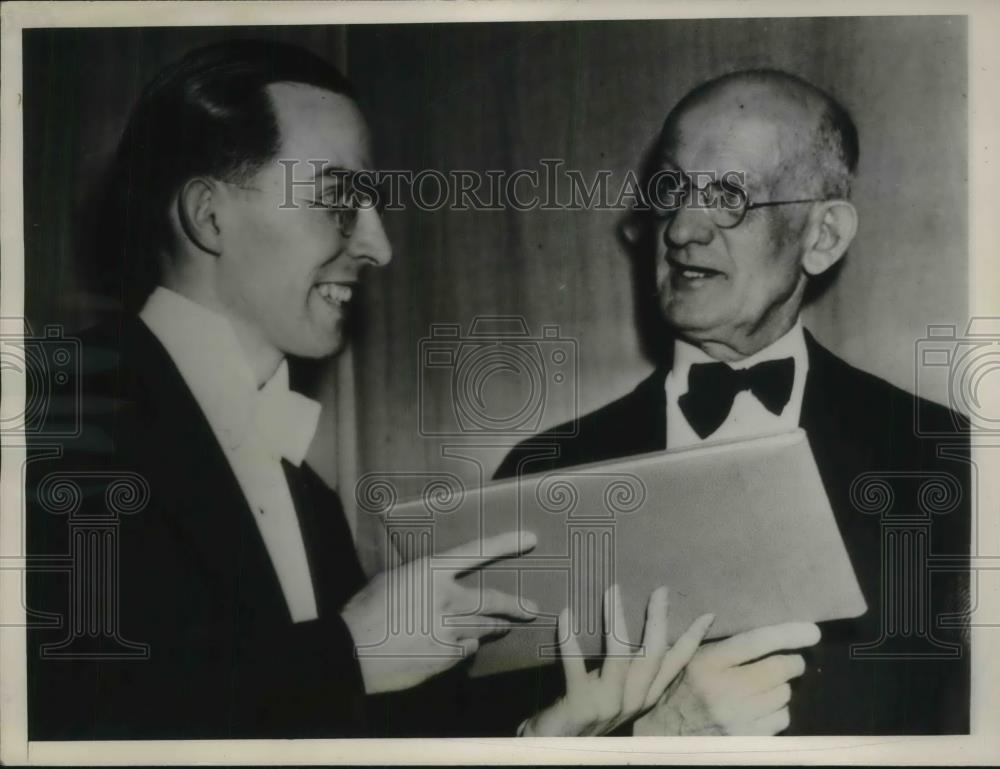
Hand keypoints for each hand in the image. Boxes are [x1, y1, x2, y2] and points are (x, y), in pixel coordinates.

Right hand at [341, 531, 537, 693]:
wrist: (352, 652)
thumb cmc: (364, 611)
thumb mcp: (392, 580)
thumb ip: (420, 579)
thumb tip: (432, 583)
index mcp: (430, 571)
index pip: (475, 552)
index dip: (504, 543)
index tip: (530, 539)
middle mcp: (446, 598)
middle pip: (492, 601)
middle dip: (515, 605)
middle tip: (532, 609)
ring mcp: (449, 629)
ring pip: (484, 627)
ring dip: (497, 626)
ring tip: (507, 625)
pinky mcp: (445, 655)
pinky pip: (466, 648)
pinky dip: (467, 645)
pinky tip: (465, 645)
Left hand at [520, 585, 714, 736]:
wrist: (555, 748)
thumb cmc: (582, 712)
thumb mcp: (613, 691)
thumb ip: (626, 669)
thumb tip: (633, 628)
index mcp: (642, 696)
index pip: (675, 666)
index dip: (691, 640)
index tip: (707, 614)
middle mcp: (631, 702)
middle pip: (654, 655)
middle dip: (658, 620)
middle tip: (660, 590)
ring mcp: (607, 706)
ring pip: (621, 656)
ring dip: (616, 619)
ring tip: (612, 590)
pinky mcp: (580, 706)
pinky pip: (575, 666)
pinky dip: (569, 638)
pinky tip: (566, 615)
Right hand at [634, 621, 820, 735]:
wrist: (665, 735)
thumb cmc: (675, 690)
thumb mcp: (679, 658)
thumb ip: (693, 634)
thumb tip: (705, 612)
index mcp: (708, 665)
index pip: (756, 642)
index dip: (787, 634)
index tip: (812, 631)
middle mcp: (725, 692)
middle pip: (779, 670)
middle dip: (791, 662)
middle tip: (789, 660)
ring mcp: (739, 719)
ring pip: (783, 695)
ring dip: (781, 686)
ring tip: (765, 684)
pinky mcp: (748, 739)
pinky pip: (782, 719)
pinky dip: (777, 710)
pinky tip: (762, 707)